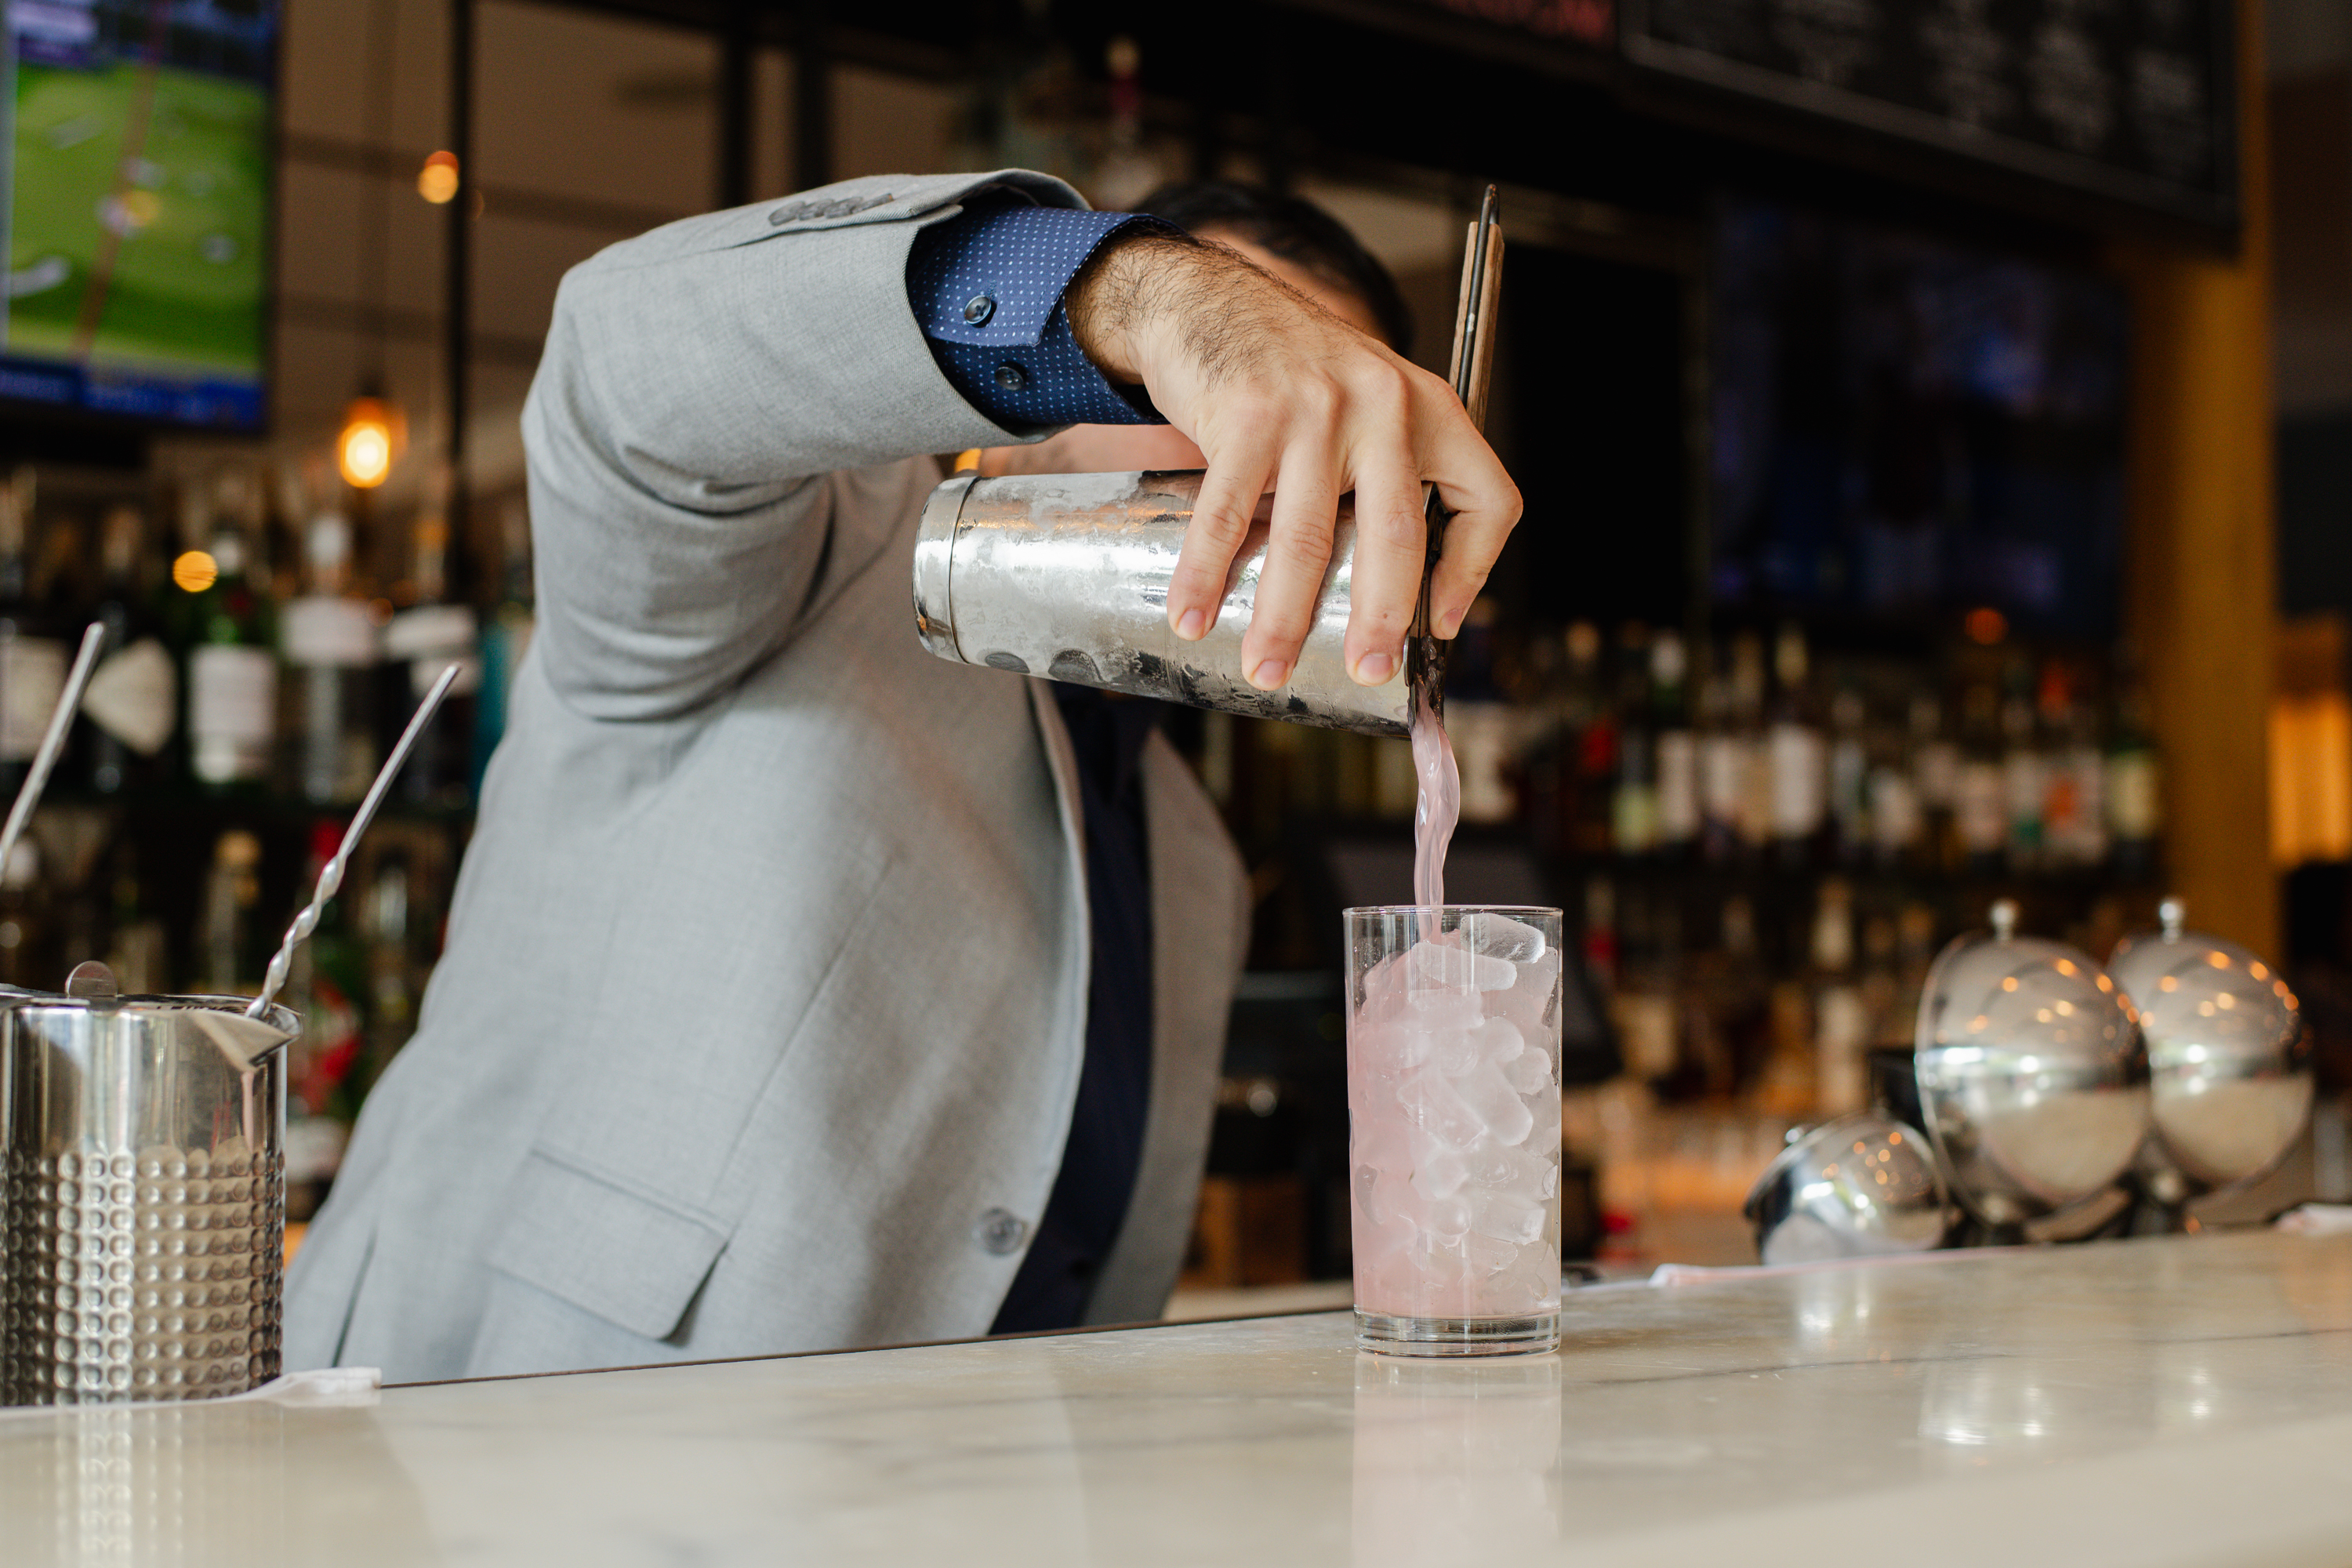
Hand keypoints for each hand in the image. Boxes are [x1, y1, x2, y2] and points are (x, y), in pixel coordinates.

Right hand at [1066, 231, 1521, 689]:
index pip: (1488, 500)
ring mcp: (1315, 409)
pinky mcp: (1247, 413)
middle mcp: (1383, 406)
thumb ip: (1388, 478)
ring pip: (1306, 538)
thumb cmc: (1294, 371)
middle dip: (1379, 620)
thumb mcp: (1370, 406)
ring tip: (1267, 669)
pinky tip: (1194, 616)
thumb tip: (1390, 595)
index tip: (1439, 625)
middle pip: (1397, 536)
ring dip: (1281, 618)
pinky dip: (1206, 576)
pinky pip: (1227, 515)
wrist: (1212, 300)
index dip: (1472, 573)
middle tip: (1366, 671)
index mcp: (1430, 410)